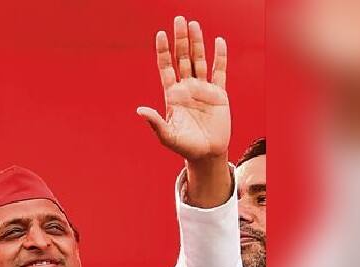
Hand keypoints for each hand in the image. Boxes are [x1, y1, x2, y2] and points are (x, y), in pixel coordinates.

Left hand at [137, 16, 229, 161]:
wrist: (206, 153)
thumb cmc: (184, 146)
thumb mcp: (167, 136)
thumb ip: (155, 122)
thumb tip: (140, 111)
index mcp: (172, 95)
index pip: (166, 67)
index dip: (163, 51)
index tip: (160, 34)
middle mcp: (186, 88)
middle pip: (182, 58)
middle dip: (180, 39)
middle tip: (179, 19)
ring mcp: (203, 89)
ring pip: (199, 60)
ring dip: (197, 42)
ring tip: (194, 24)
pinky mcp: (219, 94)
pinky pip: (219, 71)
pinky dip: (219, 56)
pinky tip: (218, 41)